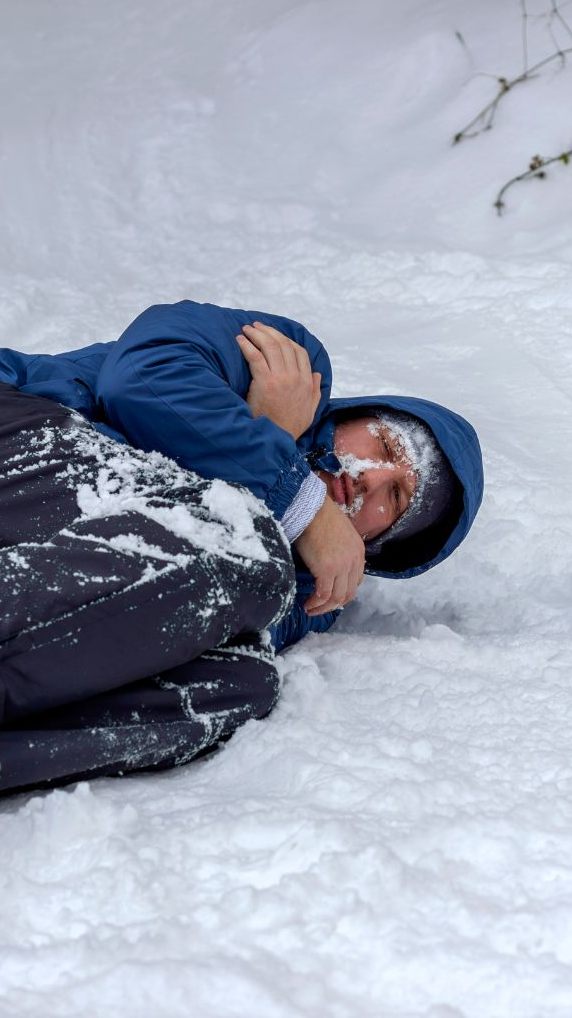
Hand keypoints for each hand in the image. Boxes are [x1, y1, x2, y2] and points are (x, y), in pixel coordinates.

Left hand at [236, 321, 321, 439]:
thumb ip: (315, 391)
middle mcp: (296, 377)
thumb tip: (317, 375)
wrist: (277, 440)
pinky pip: (256, 357)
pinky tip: (240, 340)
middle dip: (269, 332)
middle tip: (256, 326)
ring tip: (247, 329)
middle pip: (284, 344)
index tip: (274, 336)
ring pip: (270, 346)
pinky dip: (247, 345)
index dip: (286, 340)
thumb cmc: (290, 427)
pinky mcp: (265, 382)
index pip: (299, 352)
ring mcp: (281, 378)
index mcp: (307, 382)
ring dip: (257, 334)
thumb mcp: (310, 409)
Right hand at [294, 496, 364, 614]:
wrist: (311, 508)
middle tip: (319, 608)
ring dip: (323, 608)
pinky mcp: (327, 570)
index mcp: (359, 552)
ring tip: (310, 609)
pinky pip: (323, 594)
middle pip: (348, 593)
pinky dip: (315, 602)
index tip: (329, 596)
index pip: (356, 581)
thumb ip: (341, 550)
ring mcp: (342, 566)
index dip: (342, 592)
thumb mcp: (339, 534)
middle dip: (333, 605)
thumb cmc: (319, 517)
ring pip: (337, 598)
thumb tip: (330, 564)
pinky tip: (307, 603)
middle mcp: (354, 561)